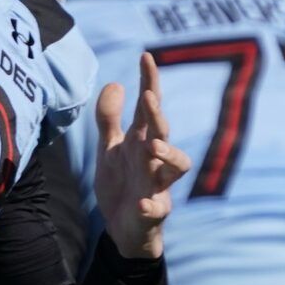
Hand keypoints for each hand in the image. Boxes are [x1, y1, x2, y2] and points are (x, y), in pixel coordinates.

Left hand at [93, 53, 191, 259]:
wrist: (123, 229)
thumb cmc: (122, 183)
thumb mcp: (110, 148)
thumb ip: (109, 117)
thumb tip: (116, 82)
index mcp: (141, 142)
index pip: (149, 108)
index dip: (149, 82)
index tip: (146, 55)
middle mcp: (154, 160)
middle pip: (163, 132)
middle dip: (157, 116)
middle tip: (148, 97)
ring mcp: (157, 186)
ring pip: (175, 169)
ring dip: (167, 155)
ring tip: (152, 146)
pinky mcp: (153, 214)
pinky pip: (157, 210)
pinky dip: (152, 206)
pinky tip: (144, 203)